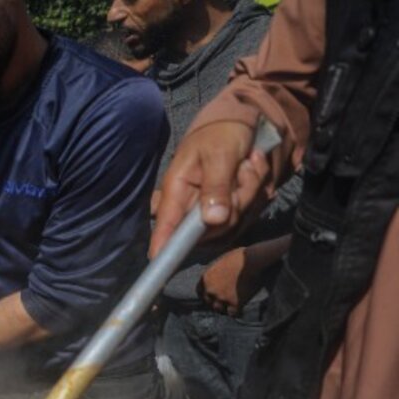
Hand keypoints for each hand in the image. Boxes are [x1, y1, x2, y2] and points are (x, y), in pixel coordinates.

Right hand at [152, 121, 272, 257]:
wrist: (246, 119)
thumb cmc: (223, 131)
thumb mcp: (220, 154)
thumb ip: (217, 187)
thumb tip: (213, 220)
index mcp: (178, 189)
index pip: (165, 224)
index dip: (162, 246)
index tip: (157, 262)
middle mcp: (192, 205)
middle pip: (212, 229)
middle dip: (237, 202)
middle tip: (245, 170)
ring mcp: (212, 209)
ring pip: (234, 222)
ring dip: (251, 191)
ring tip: (251, 162)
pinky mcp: (230, 209)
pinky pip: (248, 215)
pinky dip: (258, 191)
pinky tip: (254, 167)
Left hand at [199, 236, 288, 315]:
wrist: (251, 260)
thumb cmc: (239, 256)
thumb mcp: (221, 260)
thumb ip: (216, 269)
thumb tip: (217, 272)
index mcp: (205, 278)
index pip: (199, 292)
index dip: (206, 295)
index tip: (212, 296)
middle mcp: (210, 289)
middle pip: (208, 302)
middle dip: (215, 302)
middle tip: (223, 302)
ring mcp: (221, 297)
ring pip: (218, 309)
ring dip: (224, 308)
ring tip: (231, 307)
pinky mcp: (234, 303)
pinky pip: (232, 313)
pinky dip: (236, 312)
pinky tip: (241, 310)